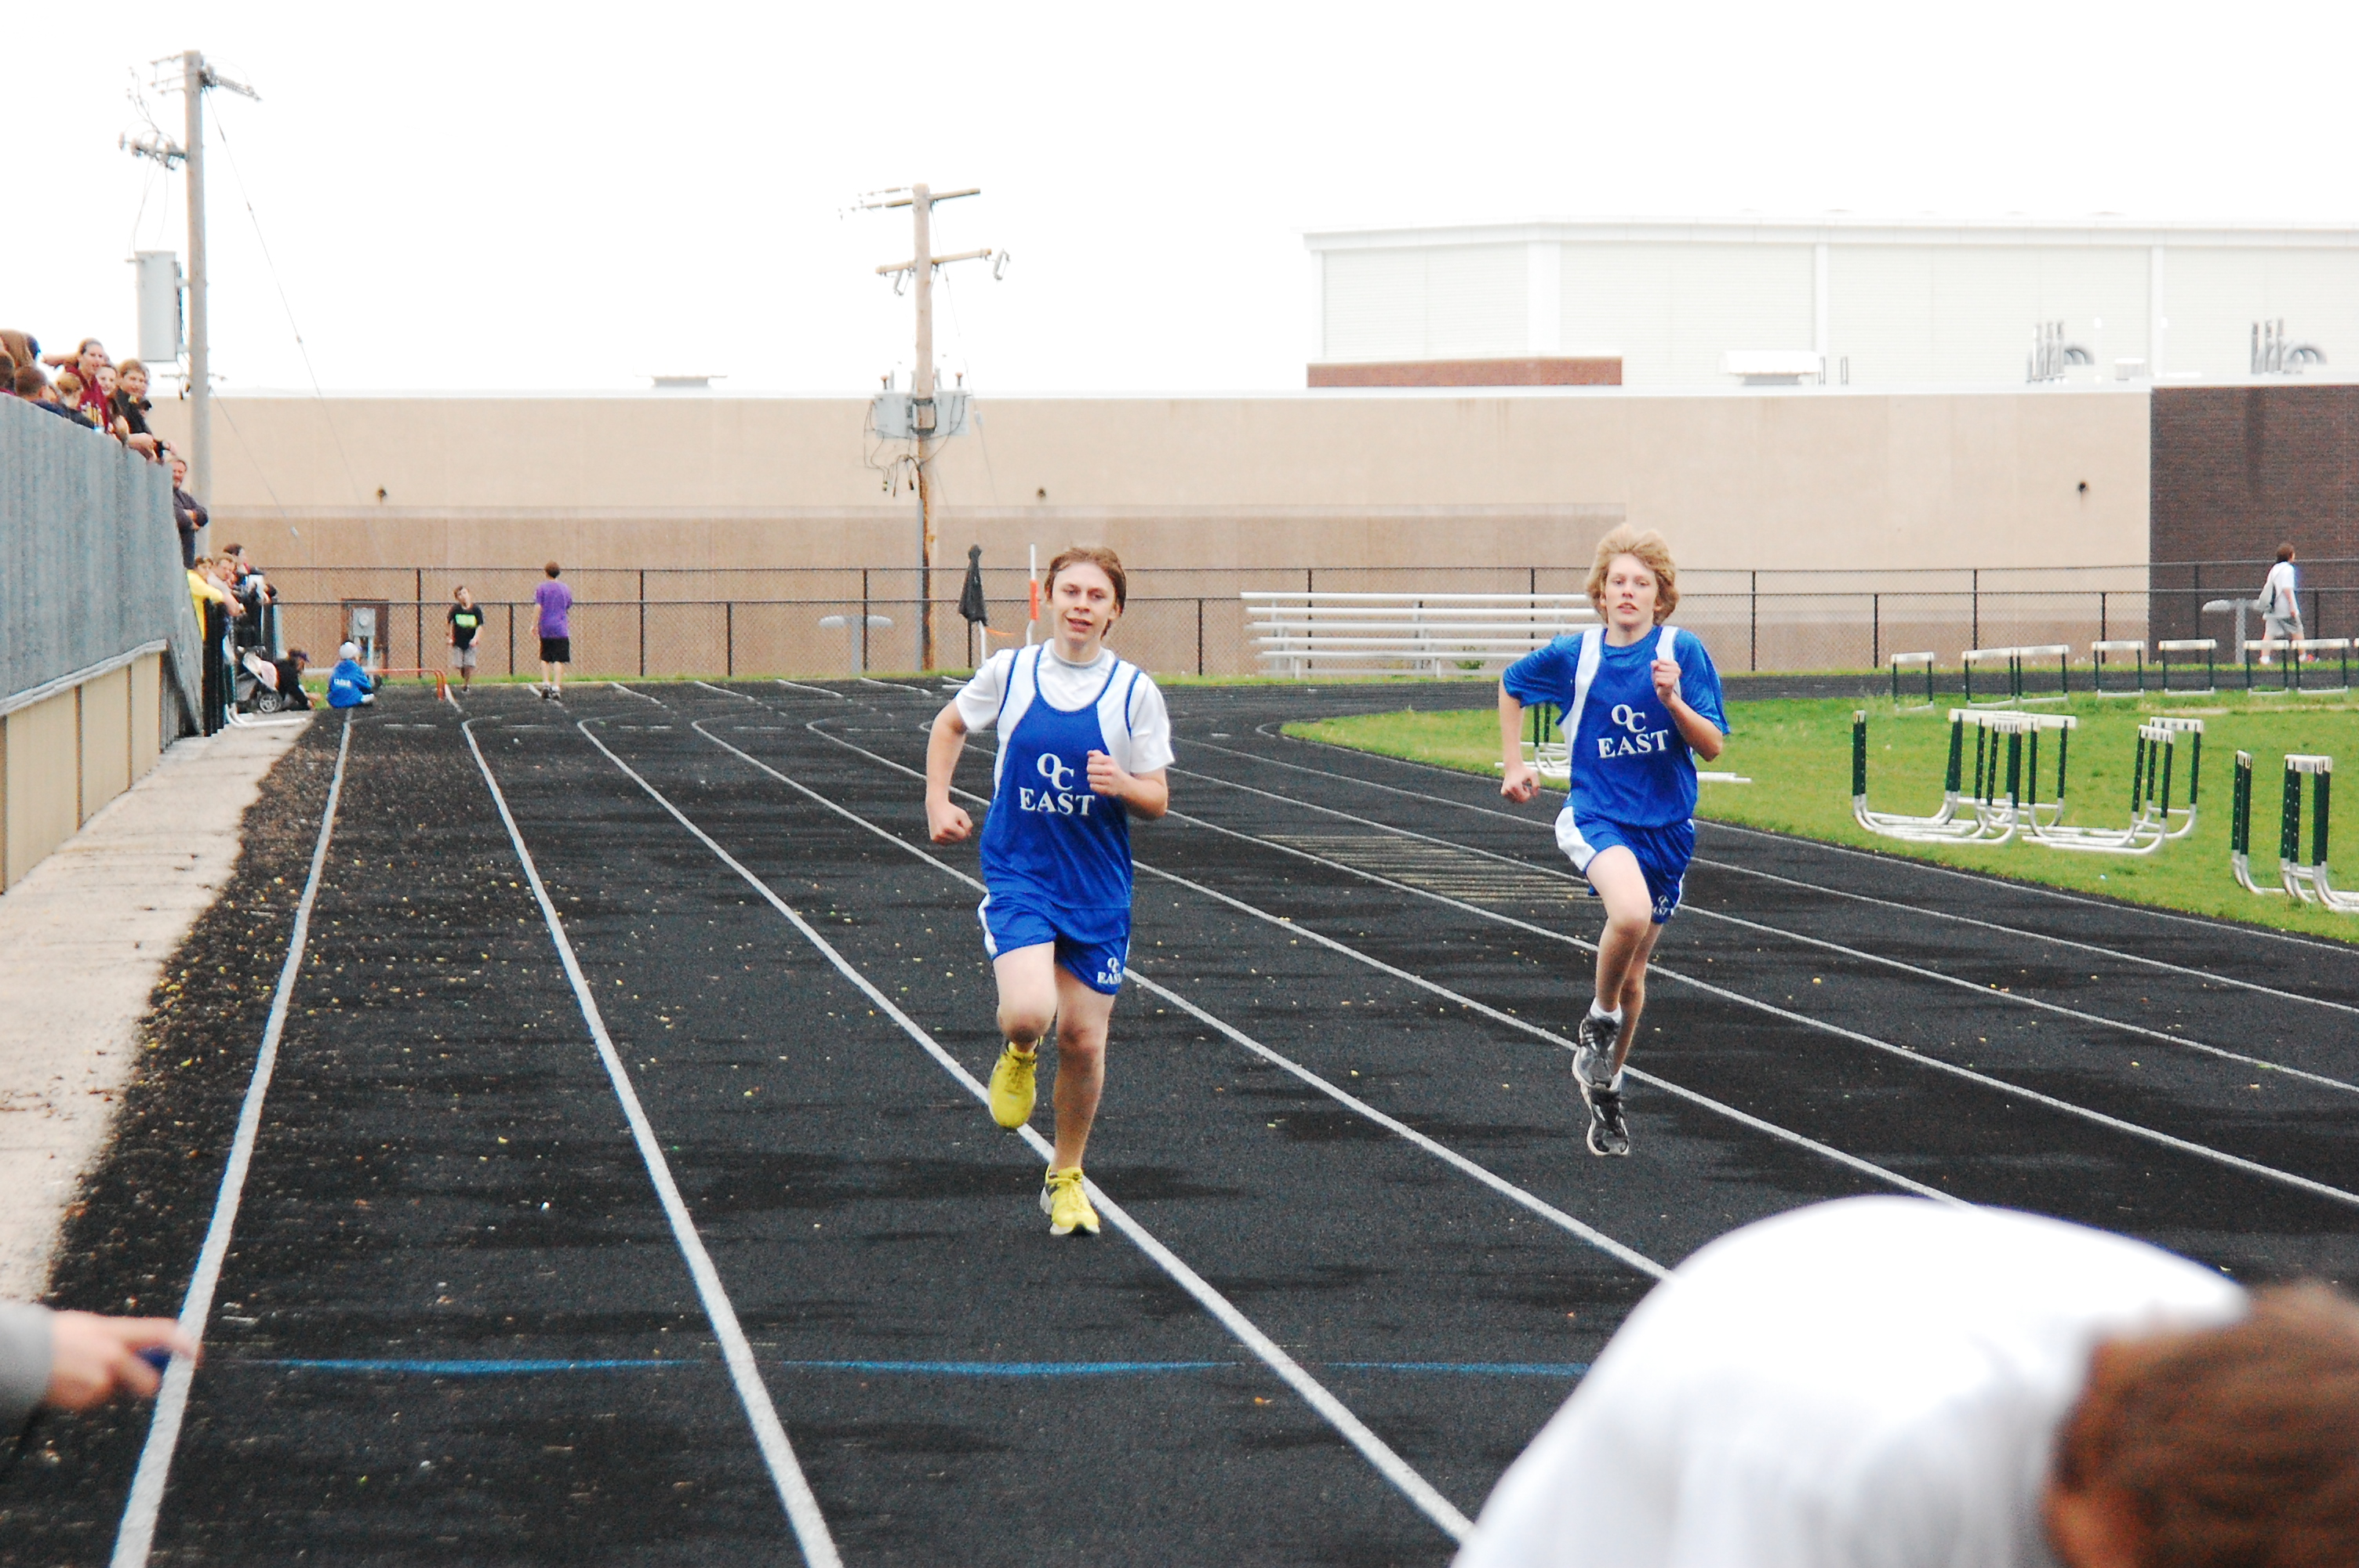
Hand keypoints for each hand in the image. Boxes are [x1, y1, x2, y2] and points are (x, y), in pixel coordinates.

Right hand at [45, 1313, 197, 1410]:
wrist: (19, 1355)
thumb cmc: (54, 1337)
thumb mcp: (91, 1327)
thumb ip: (120, 1338)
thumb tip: (146, 1352)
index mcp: (116, 1331)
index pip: (162, 1333)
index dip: (185, 1344)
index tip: (197, 1356)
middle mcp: (114, 1355)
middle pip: (149, 1382)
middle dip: (146, 1387)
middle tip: (131, 1384)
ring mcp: (101, 1379)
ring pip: (116, 1393)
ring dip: (104, 1389)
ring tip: (76, 1374)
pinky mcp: (87, 1398)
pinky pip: (95, 1402)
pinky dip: (85, 1397)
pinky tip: (67, 1385)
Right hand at [928, 798, 972, 843]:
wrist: (936, 806)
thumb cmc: (951, 810)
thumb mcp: (963, 814)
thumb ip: (969, 826)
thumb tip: (968, 836)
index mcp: (949, 827)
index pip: (963, 835)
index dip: (963, 828)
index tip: (959, 821)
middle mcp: (942, 833)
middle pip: (958, 840)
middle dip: (958, 832)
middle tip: (953, 822)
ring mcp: (937, 837)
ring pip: (952, 842)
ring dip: (953, 835)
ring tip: (948, 825)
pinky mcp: (934, 839)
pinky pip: (946, 842)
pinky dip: (947, 837)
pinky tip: (944, 829)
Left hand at [1086, 751, 1130, 798]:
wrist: (1126, 786)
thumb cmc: (1115, 771)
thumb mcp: (1109, 761)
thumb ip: (1098, 755)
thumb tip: (1089, 753)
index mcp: (1109, 761)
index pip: (1091, 759)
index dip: (1091, 762)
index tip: (1096, 764)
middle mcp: (1110, 770)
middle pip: (1089, 768)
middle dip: (1091, 771)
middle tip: (1096, 772)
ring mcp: (1108, 781)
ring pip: (1090, 778)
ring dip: (1092, 779)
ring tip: (1098, 779)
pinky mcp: (1106, 790)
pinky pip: (1092, 786)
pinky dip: (1094, 786)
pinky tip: (1099, 785)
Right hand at [1500, 758, 1539, 803]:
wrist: (1513, 766)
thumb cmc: (1524, 770)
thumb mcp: (1533, 775)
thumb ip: (1536, 785)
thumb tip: (1535, 795)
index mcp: (1515, 786)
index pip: (1524, 798)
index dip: (1528, 794)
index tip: (1526, 787)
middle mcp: (1508, 789)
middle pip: (1520, 801)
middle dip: (1524, 795)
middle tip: (1523, 787)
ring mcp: (1505, 791)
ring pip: (1516, 801)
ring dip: (1520, 795)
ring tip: (1519, 787)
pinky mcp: (1503, 793)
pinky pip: (1512, 800)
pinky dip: (1515, 795)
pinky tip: (1515, 788)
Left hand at [1651, 658, 1680, 703]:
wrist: (1664, 693)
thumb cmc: (1660, 680)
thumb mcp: (1656, 670)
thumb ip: (1654, 664)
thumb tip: (1656, 664)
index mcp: (1675, 664)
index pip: (1660, 660)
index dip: (1656, 666)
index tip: (1660, 671)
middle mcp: (1677, 669)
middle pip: (1658, 667)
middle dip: (1656, 673)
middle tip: (1660, 678)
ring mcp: (1675, 676)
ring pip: (1657, 673)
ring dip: (1656, 679)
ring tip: (1661, 682)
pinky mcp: (1671, 683)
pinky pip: (1658, 679)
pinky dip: (1657, 683)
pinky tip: (1661, 686)